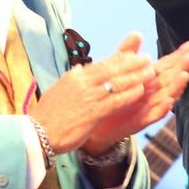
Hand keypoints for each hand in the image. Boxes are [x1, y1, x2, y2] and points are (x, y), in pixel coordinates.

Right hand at [30, 33, 156, 152]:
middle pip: (112, 69)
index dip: (119, 60)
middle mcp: (83, 83)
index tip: (132, 55)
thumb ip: (71, 79)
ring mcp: (89, 97)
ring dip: (136, 76)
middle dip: (132, 64)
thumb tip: (79, 68)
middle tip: (147, 58)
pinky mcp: (93, 113)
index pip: (101, 64)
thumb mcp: (58, 90)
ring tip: (150, 72)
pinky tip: (141, 90)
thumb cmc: (48, 115)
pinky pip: (116, 100)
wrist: (38, 133)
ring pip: (117, 83)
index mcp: (75, 77)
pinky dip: (129, 94)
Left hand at [81, 39, 188, 154]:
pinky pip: (154, 115)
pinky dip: (162, 109)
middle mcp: (153, 92)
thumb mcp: (119, 71)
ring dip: (177, 87)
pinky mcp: (141, 121)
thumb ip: (128, 53)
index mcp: (149, 79)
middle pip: (171, 78)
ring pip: (167, 96)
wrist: (98, 121)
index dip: (179, 55)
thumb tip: (137, 33)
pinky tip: (168, 101)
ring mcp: (149, 107)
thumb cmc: (112, 96)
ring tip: (185, 76)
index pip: (167, 65)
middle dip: (182, 68)